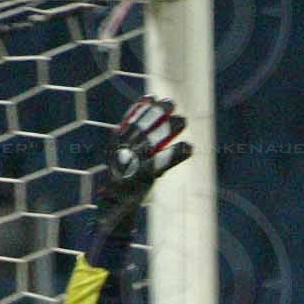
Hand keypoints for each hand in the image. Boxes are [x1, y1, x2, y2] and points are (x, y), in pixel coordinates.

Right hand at [98, 96, 192, 223]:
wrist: (114, 206)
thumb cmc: (120, 180)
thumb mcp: (120, 157)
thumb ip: (130, 140)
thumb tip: (142, 122)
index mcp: (115, 145)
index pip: (128, 121)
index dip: (141, 108)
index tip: (152, 97)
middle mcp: (122, 151)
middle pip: (142, 127)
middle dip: (156, 113)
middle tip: (172, 102)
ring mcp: (133, 163)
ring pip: (152, 140)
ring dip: (169, 129)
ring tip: (183, 120)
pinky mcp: (144, 176)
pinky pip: (162, 162)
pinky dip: (176, 154)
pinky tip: (189, 147)